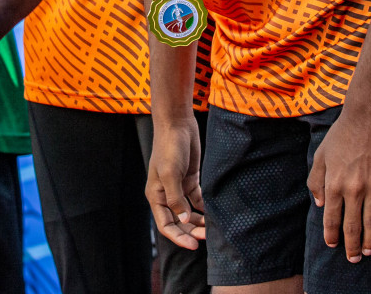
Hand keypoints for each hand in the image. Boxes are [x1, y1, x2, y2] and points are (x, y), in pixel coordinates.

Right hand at [147, 115, 205, 248]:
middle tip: (208, 238)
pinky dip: (204, 209)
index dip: (179, 237)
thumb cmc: (169, 147)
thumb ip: (176, 198)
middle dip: (191, 231)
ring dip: (199, 222)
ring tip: (212, 229)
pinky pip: (197, 200)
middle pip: (179, 221)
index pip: (166, 225)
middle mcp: (166, 195)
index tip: (194, 245)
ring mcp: (179, 188)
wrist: (178, 124)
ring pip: (189, 213)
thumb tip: (183, 219)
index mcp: (156, 196)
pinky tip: (214, 214)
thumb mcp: (170, 173)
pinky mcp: (190, 180)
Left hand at [309, 104, 370, 261]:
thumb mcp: (320, 156)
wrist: (367, 116)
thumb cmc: (341, 134)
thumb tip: (321, 205)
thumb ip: (316, 182)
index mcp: (334, 184)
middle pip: (352, 226)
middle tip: (354, 259)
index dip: (331, 235)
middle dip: (352, 247)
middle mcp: (354, 189)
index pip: (332, 219)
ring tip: (369, 251)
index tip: (332, 245)